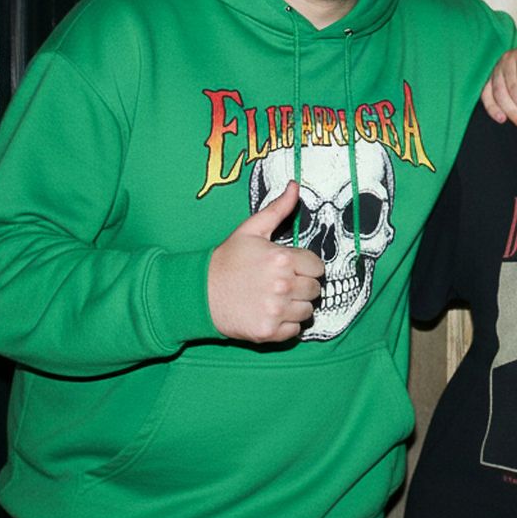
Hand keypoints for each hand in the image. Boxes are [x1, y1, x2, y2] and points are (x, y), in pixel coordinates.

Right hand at [208, 182, 326, 342]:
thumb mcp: (250, 230)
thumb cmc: (226, 260)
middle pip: (315, 289)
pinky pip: (295, 330)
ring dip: (296, 306)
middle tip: (281, 284)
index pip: (318, 267)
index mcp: (282, 259)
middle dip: (302, 286)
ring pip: (307, 311)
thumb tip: (295, 186)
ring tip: (275, 298)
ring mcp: (276, 310)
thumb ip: (277, 209)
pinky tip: (270, 313)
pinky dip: (286, 325)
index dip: (306, 267)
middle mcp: (283, 285)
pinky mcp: (269, 331)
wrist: (199, 293)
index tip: (291, 268)